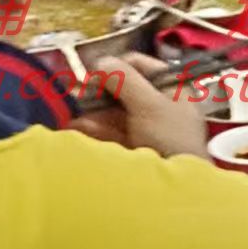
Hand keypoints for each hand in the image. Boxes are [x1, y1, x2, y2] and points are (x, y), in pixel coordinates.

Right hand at [75, 55, 208, 159]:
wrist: (175, 187)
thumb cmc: (170, 138)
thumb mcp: (149, 104)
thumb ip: (125, 80)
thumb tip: (100, 61)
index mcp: (173, 87)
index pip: (140, 65)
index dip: (115, 67)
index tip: (92, 74)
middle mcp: (161, 103)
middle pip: (123, 89)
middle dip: (97, 92)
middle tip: (74, 94)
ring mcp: (147, 127)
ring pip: (113, 111)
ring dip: (92, 111)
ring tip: (71, 113)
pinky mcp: (134, 148)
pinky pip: (111, 132)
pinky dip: (94, 129)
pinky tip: (76, 127)